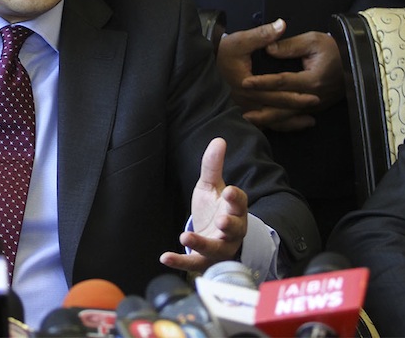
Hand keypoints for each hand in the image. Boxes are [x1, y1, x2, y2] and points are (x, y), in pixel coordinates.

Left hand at [160, 138, 247, 272]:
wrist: (214, 237)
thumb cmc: (215, 209)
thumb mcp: (211, 186)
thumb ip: (213, 166)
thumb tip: (218, 140)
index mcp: (235, 210)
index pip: (240, 202)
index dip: (236, 197)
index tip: (230, 191)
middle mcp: (232, 231)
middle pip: (235, 229)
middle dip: (229, 225)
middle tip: (222, 221)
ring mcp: (219, 248)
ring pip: (216, 249)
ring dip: (202, 244)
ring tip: (186, 237)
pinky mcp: (204, 261)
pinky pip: (194, 263)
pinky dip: (180, 262)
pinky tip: (165, 257)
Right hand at [217, 19, 321, 130]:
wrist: (200, 67)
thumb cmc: (221, 52)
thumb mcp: (239, 40)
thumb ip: (262, 35)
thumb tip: (281, 25)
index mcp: (248, 84)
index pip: (276, 93)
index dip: (296, 95)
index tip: (315, 95)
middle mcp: (246, 100)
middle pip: (276, 109)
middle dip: (297, 109)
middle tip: (317, 106)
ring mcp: (242, 108)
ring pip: (269, 120)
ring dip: (289, 122)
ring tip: (308, 122)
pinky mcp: (240, 110)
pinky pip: (260, 123)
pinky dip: (274, 125)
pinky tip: (286, 125)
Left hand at [241, 31, 344, 129]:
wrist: (356, 61)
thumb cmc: (334, 48)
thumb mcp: (313, 40)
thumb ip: (289, 45)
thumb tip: (268, 49)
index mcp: (312, 79)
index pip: (282, 82)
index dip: (263, 82)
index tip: (245, 82)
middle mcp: (314, 97)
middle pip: (283, 106)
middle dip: (262, 110)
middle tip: (240, 112)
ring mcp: (315, 105)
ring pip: (288, 116)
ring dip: (268, 119)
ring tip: (248, 120)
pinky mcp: (315, 108)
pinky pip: (294, 118)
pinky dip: (279, 122)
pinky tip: (264, 124)